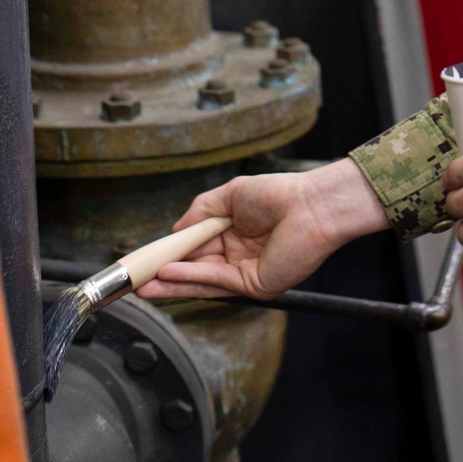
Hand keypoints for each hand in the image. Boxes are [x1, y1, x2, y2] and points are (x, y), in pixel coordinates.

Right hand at [137, 159, 388, 300]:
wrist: (311, 206)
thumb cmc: (279, 194)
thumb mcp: (231, 194)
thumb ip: (200, 211)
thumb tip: (175, 230)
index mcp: (234, 234)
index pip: (195, 249)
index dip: (170, 254)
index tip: (145, 258)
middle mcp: (237, 257)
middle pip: (193, 269)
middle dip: (163, 275)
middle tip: (133, 281)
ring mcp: (243, 273)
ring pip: (200, 281)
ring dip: (170, 284)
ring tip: (141, 286)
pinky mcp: (252, 286)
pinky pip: (214, 283)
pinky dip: (189, 279)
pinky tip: (167, 276)